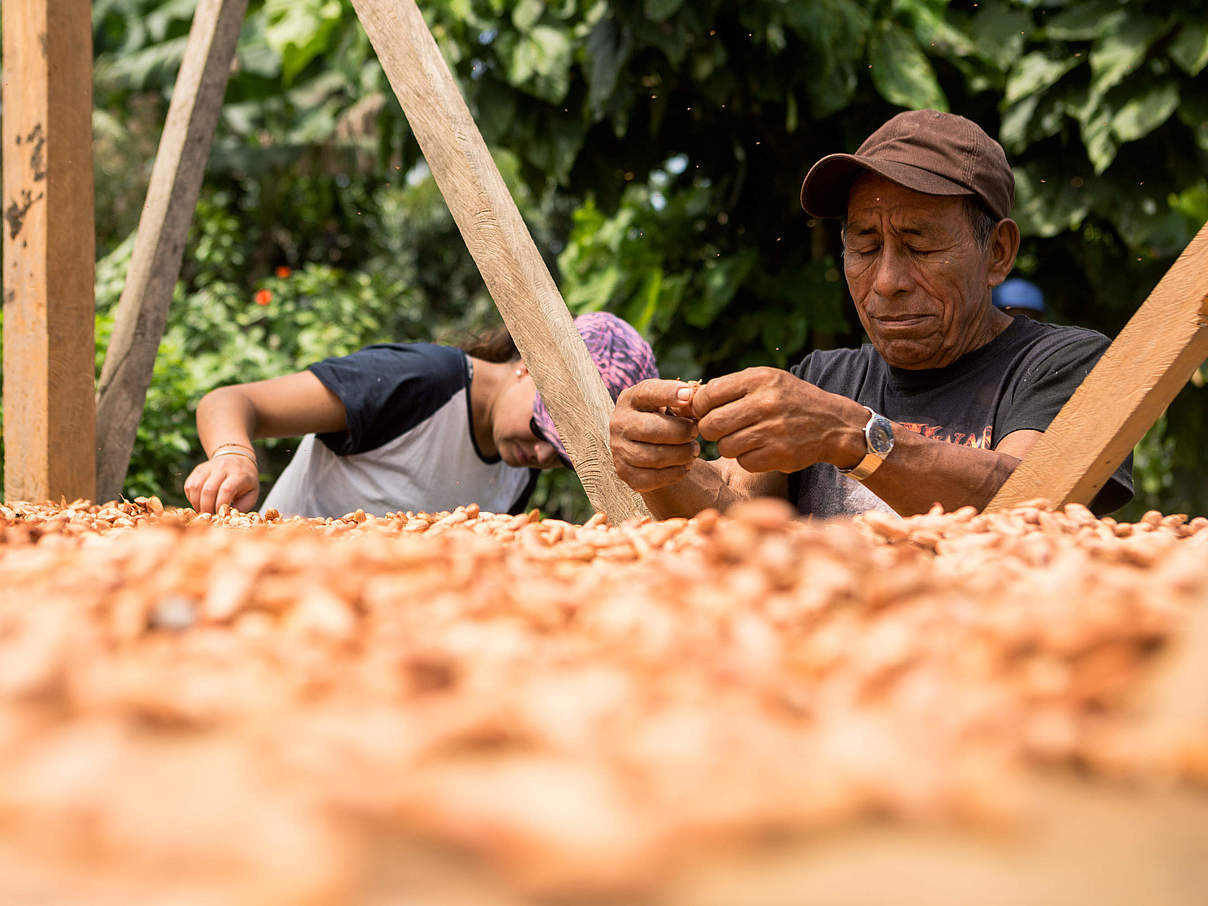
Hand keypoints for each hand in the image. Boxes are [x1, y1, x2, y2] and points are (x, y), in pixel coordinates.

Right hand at [183, 453, 260, 513]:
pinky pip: (189, 485)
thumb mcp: (252, 494)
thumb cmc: (246, 482)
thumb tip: (227, 518)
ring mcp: (208, 467)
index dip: (220, 505)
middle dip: (207, 508)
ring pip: (195, 487)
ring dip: (196, 503)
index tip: (220, 516)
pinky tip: (198, 503)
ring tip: (203, 512)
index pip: (226, 490)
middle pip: (208, 490)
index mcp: (238, 474)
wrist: (237, 459)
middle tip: (209, 517)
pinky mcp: (198, 469)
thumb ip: (242, 507)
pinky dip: (191, 498)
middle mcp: (222, 468)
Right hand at [609, 379, 701, 491]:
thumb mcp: (672, 405)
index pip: (647, 392)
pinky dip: (674, 473)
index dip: (668, 393)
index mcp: (631, 399)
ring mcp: (619, 450)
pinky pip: (652, 478)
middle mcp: (619, 423)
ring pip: (653, 456)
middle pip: (651, 429)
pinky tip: (685, 466)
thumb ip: (684, 401)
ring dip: (681, 454)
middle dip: (680, 432)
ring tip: (694, 450)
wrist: (650, 447)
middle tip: (695, 432)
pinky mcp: (625, 473)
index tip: (688, 396)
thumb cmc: (666, 419)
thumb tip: (692, 401)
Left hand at [691, 367, 864, 472]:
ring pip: (724, 446)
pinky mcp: (779, 454)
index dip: (699, 407)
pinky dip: (747, 459)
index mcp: (758, 379)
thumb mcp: (765, 381)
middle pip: (711, 424)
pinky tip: (760, 449)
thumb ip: (730, 388)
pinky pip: (743, 462)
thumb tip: (687, 403)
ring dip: (729, 446)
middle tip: (722, 429)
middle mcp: (765, 402)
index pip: (707, 395)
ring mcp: (773, 430)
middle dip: (711, 430)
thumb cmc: (789, 400)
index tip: (706, 412)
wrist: (833, 424)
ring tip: (746, 438)